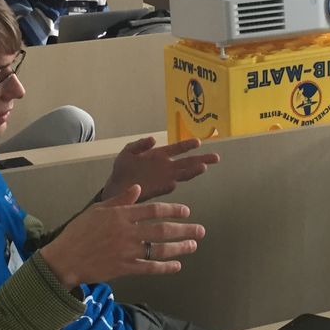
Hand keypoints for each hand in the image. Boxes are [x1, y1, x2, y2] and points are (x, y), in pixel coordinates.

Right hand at [39, 185, 204, 288]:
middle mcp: (128, 232)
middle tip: (200, 230)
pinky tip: (177, 265)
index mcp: (121, 214)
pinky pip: (150, 268)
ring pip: (160, 249)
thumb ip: (120, 199)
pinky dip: (165, 267)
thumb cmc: (79, 232)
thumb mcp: (98, 209)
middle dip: (184, 229)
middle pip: (162, 229)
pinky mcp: (125, 268)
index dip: (173, 210)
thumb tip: (137, 188)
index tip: (186, 211)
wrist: (65, 258)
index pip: (153, 210)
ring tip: (193, 245)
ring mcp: (127, 251)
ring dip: (180, 247)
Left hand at [102, 136, 219, 202]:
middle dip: (201, 159)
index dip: (187, 145)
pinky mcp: (156, 190)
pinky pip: (166, 187)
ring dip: (192, 172)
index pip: (177, 149)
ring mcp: (162, 179)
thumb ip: (140, 144)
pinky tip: (176, 181)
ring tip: (203, 167)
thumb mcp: (129, 151)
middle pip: (187, 162)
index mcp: (159, 155)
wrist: (114, 187)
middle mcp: (165, 167)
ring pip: (181, 175)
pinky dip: (171, 184)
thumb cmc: (122, 169)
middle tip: (216, 157)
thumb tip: (153, 139)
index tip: (199, 142)